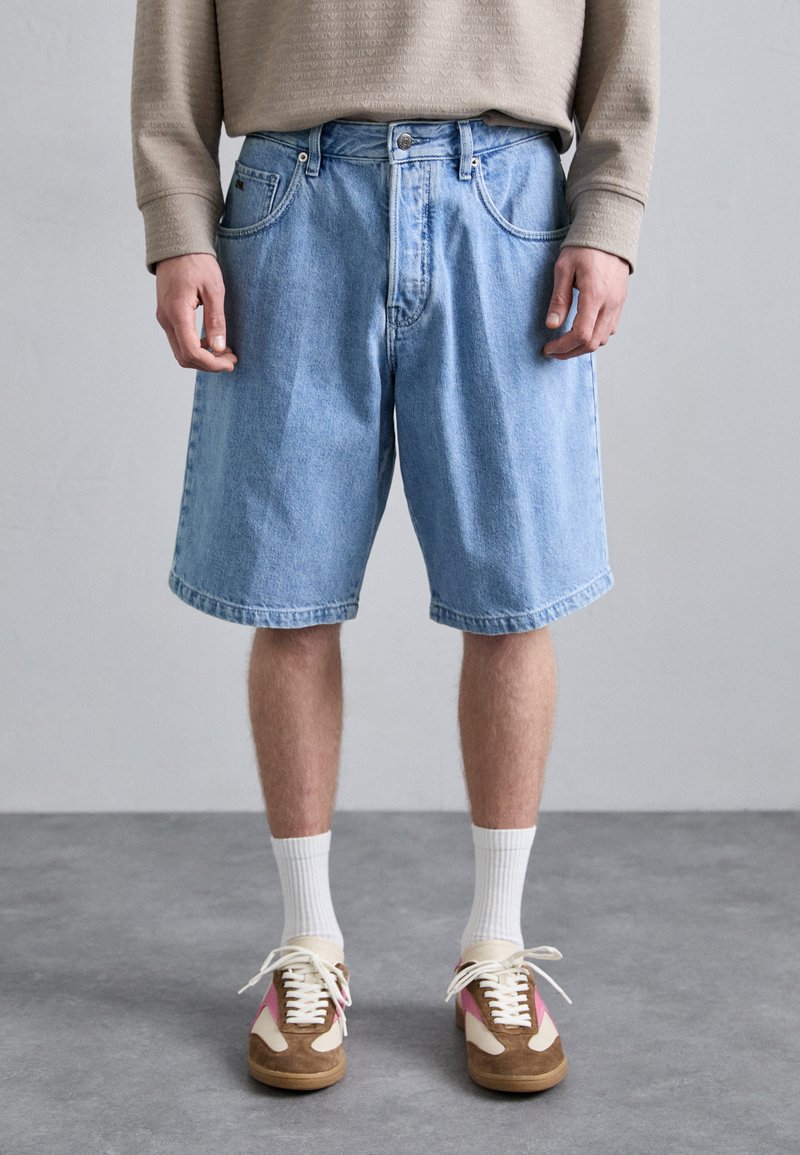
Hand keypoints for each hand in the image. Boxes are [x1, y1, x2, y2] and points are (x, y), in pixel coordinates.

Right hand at [155, 253, 237, 371]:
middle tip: (231, 360)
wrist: (177, 243)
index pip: (192, 352)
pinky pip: (180, 340)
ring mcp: (164, 318)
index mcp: (177, 312)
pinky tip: (213, 342)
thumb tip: (219, 348)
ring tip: (225, 352)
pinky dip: (196, 348)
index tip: (231, 362)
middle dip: (209, 364)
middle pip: (184, 357)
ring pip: (181, 351)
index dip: (212, 363)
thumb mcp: (214, 289)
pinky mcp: (167, 315)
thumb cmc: (197, 262)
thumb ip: (216, 320)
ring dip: (203, 357)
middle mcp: (166, 319)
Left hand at [542, 246, 628, 359]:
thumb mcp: (564, 269)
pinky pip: (609, 328)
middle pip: (592, 343)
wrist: (610, 230)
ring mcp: (618, 303)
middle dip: (570, 352)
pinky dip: (594, 336)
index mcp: (595, 295)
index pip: (581, 335)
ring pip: (602, 339)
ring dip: (582, 346)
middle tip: (553, 350)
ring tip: (564, 342)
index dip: (563, 347)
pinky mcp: (620, 301)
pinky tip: (580, 330)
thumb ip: (559, 299)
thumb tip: (552, 325)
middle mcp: (610, 303)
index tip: (548, 348)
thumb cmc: (584, 247)